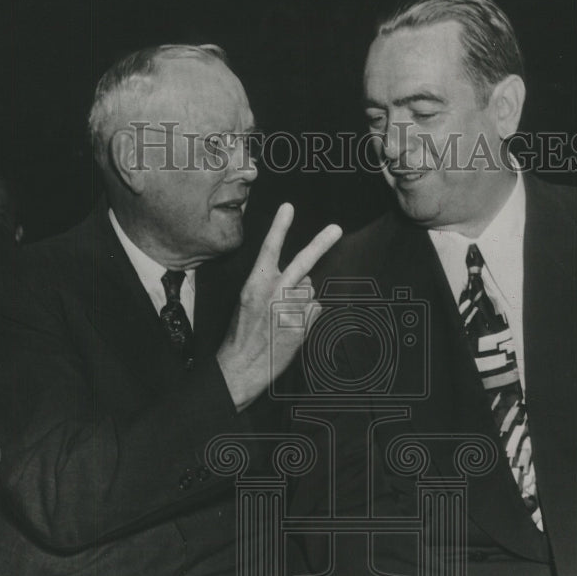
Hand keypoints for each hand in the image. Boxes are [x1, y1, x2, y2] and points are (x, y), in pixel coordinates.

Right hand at [217, 203, 341, 411]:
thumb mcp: (249, 302)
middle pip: (303, 263)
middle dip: (321, 243)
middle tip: (336, 229)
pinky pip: (314, 311)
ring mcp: (289, 311)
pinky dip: (308, 316)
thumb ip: (273, 286)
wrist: (240, 368)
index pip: (269, 249)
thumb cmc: (243, 334)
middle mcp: (273, 294)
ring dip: (303, 300)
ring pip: (309, 292)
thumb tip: (304, 281)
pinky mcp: (301, 327)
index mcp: (255, 284)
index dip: (279, 227)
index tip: (288, 207)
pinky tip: (292, 328)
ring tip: (284, 317)